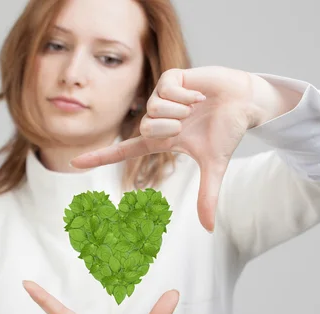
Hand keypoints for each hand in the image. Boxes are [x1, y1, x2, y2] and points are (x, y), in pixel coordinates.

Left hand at [70, 66, 274, 232]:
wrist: (244, 103)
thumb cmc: (227, 131)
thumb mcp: (214, 166)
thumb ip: (207, 196)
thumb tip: (209, 228)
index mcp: (161, 139)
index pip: (124, 150)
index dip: (100, 157)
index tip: (74, 162)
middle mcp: (156, 118)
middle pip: (145, 129)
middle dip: (171, 128)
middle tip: (189, 122)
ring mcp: (161, 98)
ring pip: (153, 109)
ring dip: (180, 111)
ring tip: (196, 106)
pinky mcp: (170, 78)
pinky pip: (167, 90)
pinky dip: (188, 95)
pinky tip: (199, 94)